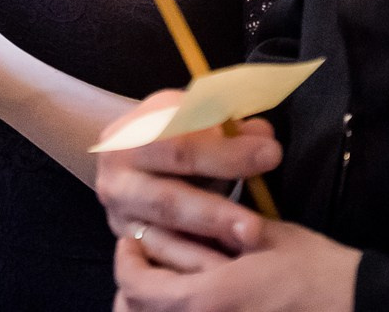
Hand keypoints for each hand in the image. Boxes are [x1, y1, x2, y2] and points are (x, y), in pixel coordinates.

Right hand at [95, 95, 276, 262]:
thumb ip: (225, 126)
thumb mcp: (190, 114)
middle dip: (214, 215)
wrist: (127, 157)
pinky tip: (224, 274)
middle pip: (168, 201)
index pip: (179, 147)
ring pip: (163, 242)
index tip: (271, 154)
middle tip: (255, 226)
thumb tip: (262, 135)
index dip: (225, 153)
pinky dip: (194, 270)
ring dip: (205, 252)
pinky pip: (163, 267)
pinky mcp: (132, 251)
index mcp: (130, 139)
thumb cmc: (170, 132)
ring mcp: (121, 221)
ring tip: (244, 254)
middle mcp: (118, 182)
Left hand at [113, 216, 360, 311]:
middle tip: (143, 259)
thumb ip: (216, 232)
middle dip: (133, 285)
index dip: (126, 261)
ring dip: (154, 302)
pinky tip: (195, 295)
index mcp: (206, 299)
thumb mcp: (261, 238)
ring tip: (165, 280)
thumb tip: (182, 221)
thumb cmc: (313, 268)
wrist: (356, 304)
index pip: (136, 286)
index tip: (130, 240)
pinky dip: (179, 309)